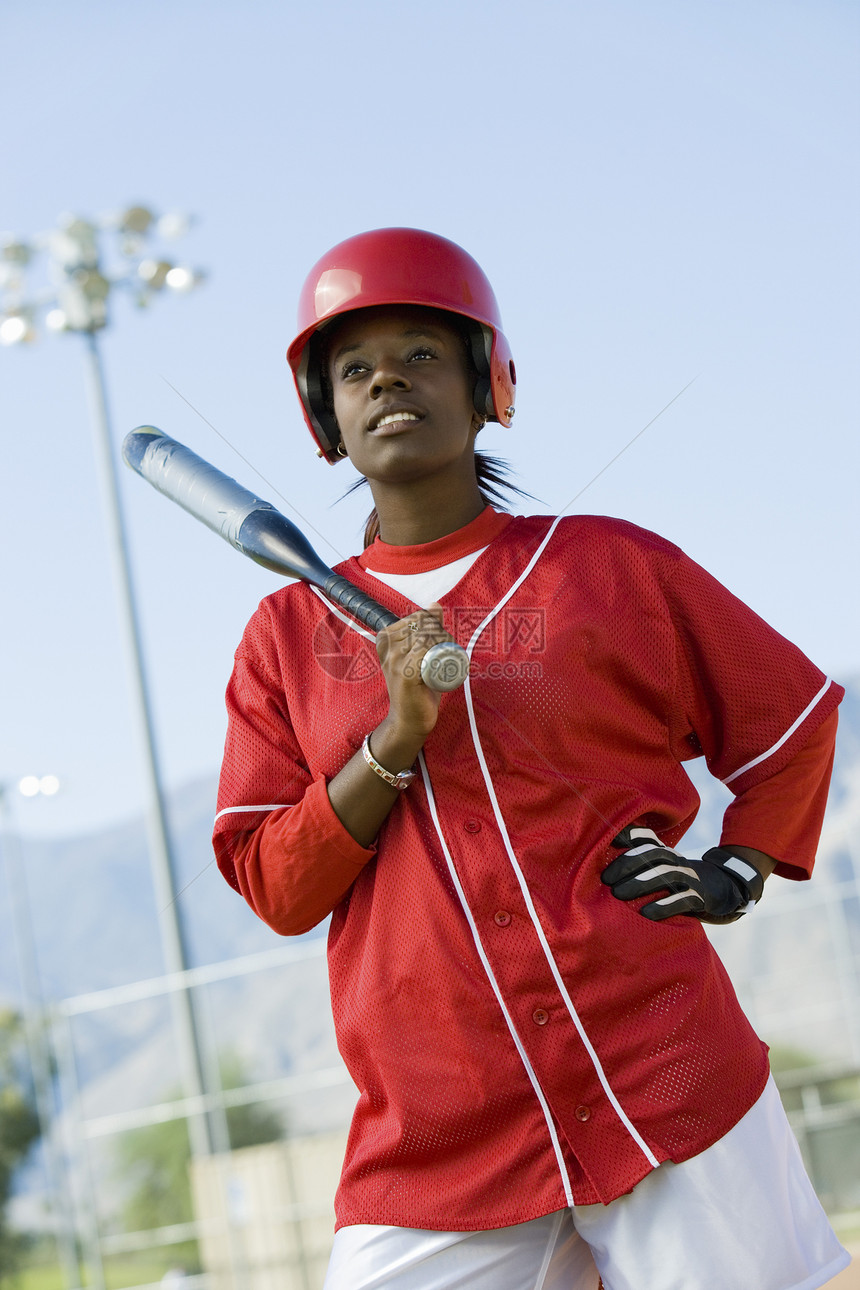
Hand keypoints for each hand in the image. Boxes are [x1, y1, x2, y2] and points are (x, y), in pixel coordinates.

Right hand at [375, 603, 453, 745]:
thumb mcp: (417, 654)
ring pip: (429, 637)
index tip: (441, 641)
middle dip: (444, 635)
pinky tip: (444, 662)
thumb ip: (425, 629)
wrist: (408, 719)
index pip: (419, 617)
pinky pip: (426, 650)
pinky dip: (440, 652)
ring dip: (446, 644)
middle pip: (426, 626)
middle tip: (447, 653)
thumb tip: (434, 604)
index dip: (436, 626)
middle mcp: (387, 645)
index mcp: (385, 637)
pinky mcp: (405, 673)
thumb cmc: (416, 687)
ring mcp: (394, 659)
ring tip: (447, 659)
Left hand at [601, 826, 764, 923]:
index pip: (646, 840)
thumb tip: (608, 846)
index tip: (605, 849)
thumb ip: (639, 857)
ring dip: (640, 884)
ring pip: (665, 875)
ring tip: (618, 895)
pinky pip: (682, 900)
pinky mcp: (700, 898)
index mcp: (666, 852)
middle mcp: (677, 861)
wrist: (722, 889)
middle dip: (627, 865)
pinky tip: (646, 914)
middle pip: (652, 856)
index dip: (627, 841)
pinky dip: (663, 906)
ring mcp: (690, 878)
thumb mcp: (662, 866)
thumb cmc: (678, 879)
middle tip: (606, 880)